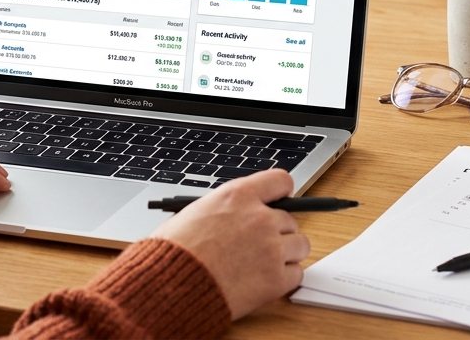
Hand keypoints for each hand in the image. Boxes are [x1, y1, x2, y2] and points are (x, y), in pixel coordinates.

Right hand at [152, 169, 309, 318]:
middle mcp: (259, 218)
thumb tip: (238, 212)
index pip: (281, 181)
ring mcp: (271, 249)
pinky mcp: (275, 279)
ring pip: (300, 245)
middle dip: (277, 231)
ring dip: (285, 254)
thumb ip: (226, 209)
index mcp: (238, 196)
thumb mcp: (194, 213)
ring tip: (261, 264)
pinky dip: (283, 279)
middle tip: (257, 245)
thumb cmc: (173, 253)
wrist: (169, 287)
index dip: (281, 193)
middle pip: (290, 219)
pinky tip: (262, 281)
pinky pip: (296, 274)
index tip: (280, 200)